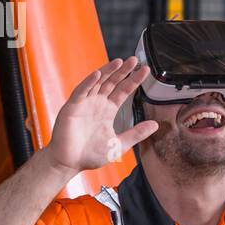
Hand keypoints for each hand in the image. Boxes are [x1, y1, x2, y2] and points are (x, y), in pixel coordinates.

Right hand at [44, 58, 156, 174]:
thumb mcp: (119, 144)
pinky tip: (97, 74)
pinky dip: (88, 82)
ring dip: (107, 71)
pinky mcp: (72, 108)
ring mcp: (84, 104)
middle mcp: (97, 104)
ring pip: (97, 82)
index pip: (123, 91)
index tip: (145, 70)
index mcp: (108, 110)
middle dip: (123, 71)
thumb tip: (155, 125)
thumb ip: (137, 133)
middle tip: (135, 60)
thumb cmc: (90, 155)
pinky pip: (81, 91)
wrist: (69, 163)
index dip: (133, 80)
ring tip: (119, 62)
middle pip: (112, 82)